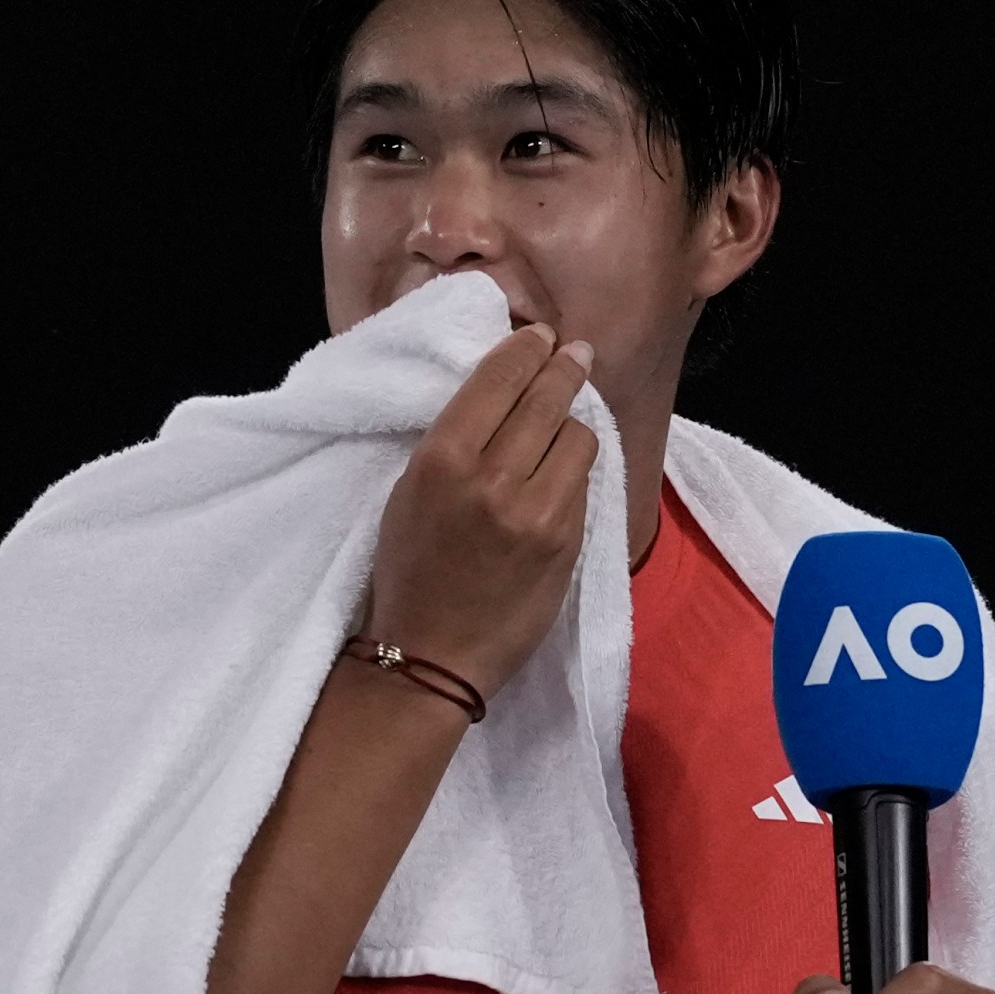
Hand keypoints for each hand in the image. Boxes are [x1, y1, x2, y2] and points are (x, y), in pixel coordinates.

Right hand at [360, 323, 597, 701]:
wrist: (431, 656)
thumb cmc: (409, 572)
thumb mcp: (410, 492)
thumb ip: (455, 439)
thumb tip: (503, 386)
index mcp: (442, 459)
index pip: (499, 378)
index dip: (526, 349)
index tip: (539, 336)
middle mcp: (493, 479)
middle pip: (548, 397)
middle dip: (564, 367)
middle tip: (573, 352)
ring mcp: (538, 512)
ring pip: (578, 435)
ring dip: (572, 425)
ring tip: (562, 425)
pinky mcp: (567, 542)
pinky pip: (585, 482)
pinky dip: (576, 469)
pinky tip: (565, 469)